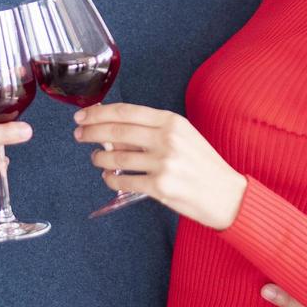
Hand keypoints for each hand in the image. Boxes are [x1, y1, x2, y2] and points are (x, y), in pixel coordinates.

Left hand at [73, 103, 246, 229]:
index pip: (125, 111)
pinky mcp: (160, 187)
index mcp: (172, 121)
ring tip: (97, 159)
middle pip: (116, 131)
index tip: (83, 116)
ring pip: (116, 158)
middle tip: (79, 135)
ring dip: (99, 158)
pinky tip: (109, 178)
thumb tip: (113, 132)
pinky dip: (110, 180)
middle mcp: (167, 139)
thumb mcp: (183, 136)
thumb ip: (151, 131)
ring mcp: (163, 163)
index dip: (98, 113)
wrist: (227, 195)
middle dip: (91, 132)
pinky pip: (123, 182)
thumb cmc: (204, 165)